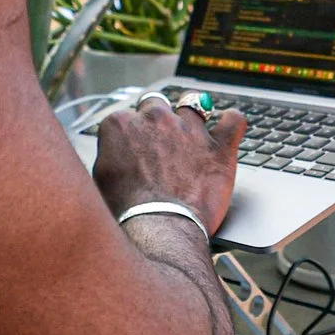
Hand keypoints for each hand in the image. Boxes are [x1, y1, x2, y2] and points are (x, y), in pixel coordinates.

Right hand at [91, 94, 246, 233]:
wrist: (160, 228)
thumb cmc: (129, 211)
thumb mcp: (101, 178)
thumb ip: (110, 154)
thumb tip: (115, 153)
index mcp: (122, 123)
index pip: (126, 117)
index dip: (131, 135)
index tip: (134, 150)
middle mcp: (155, 118)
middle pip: (156, 106)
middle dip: (157, 122)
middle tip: (160, 146)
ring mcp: (189, 129)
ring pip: (193, 105)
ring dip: (191, 117)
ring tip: (192, 133)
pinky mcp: (218, 146)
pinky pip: (233, 120)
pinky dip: (231, 122)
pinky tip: (228, 125)